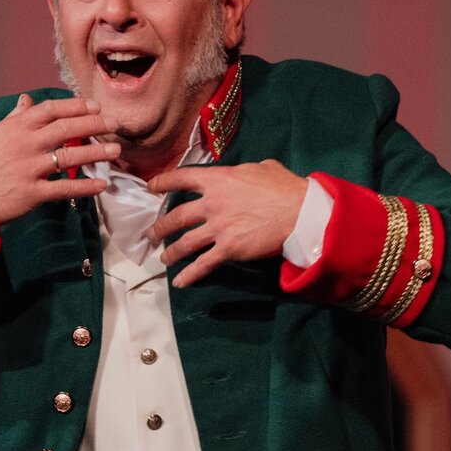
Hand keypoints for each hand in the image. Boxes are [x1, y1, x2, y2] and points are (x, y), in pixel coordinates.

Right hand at [0, 95, 122, 233]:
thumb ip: (13, 119)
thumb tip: (26, 100)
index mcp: (15, 127)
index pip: (51, 109)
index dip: (76, 106)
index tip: (95, 106)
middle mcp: (24, 144)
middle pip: (66, 129)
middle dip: (94, 125)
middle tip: (115, 123)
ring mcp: (28, 169)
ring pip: (70, 157)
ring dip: (96, 153)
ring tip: (115, 150)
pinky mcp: (31, 193)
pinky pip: (64, 188)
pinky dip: (85, 186)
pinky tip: (101, 184)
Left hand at [147, 160, 308, 287]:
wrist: (300, 212)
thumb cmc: (284, 187)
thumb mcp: (261, 168)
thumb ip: (243, 171)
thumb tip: (243, 173)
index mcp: (218, 179)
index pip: (181, 178)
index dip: (163, 182)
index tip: (151, 187)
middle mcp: (212, 203)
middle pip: (176, 216)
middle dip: (160, 227)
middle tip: (150, 235)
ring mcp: (218, 228)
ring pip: (185, 242)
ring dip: (171, 252)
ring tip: (163, 258)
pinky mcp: (229, 249)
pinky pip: (203, 264)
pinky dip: (190, 275)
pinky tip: (180, 283)